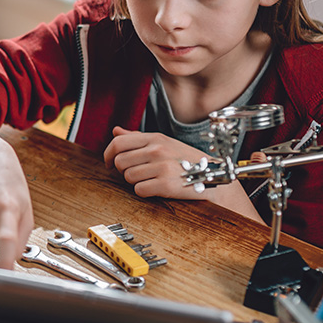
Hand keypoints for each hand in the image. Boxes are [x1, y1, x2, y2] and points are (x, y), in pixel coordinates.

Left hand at [104, 126, 264, 222]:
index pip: (118, 143)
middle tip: (138, 174)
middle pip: (120, 162)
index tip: (108, 163)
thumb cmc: (188, 161)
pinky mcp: (166, 184)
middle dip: (124, 171)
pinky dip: (145, 192)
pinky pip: (139, 190)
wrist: (214, 178)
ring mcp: (162, 166)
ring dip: (136, 182)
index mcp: (155, 138)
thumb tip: (116, 130)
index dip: (108, 154)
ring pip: (128, 177)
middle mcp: (157, 149)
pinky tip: (157, 189)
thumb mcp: (165, 143)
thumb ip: (138, 138)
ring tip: (152, 180)